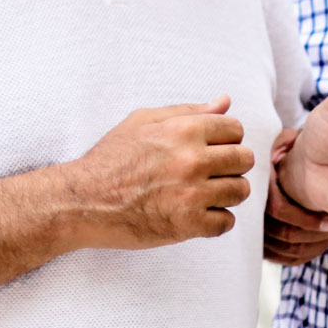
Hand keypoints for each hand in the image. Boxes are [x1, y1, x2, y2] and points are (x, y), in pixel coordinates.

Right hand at [64, 95, 255, 249]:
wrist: (83, 200)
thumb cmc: (111, 158)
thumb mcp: (143, 121)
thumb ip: (188, 111)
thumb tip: (225, 101)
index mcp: (184, 130)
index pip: (235, 129)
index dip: (226, 138)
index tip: (212, 148)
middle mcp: (192, 160)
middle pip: (244, 159)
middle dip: (231, 164)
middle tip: (211, 172)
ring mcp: (192, 195)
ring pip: (240, 191)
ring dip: (226, 193)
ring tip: (204, 193)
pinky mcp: (188, 225)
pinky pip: (226, 223)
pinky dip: (215, 221)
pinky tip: (196, 214)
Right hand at [264, 131, 327, 264]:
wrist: (272, 169)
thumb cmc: (282, 151)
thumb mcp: (282, 140)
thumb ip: (288, 142)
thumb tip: (295, 145)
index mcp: (256, 188)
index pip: (279, 210)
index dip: (307, 219)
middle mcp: (252, 214)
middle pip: (286, 236)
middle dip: (316, 236)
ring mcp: (258, 234)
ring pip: (290, 251)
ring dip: (316, 245)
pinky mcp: (268, 249)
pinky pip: (290, 260)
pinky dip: (310, 254)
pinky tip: (324, 242)